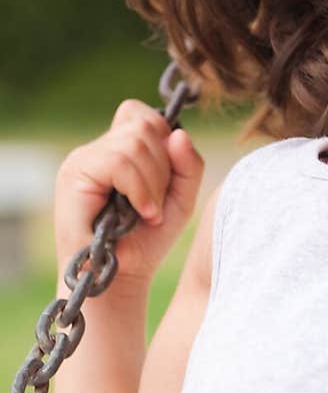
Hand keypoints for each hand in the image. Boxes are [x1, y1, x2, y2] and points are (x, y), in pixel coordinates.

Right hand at [55, 99, 203, 287]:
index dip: (163, 138)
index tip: (167, 177)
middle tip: (157, 204)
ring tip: (148, 213)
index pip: (142, 115)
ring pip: (134, 142)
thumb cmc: (147, 241)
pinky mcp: (74, 173)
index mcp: (118, 149)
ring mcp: (83, 159)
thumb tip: (179, 133)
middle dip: (164, 167)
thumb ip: (188, 165)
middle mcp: (97, 149)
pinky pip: (118, 162)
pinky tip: (141, 213)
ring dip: (153, 182)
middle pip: (144, 125)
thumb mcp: (180, 200)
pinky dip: (140, 189)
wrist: (120, 278)